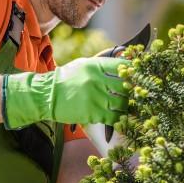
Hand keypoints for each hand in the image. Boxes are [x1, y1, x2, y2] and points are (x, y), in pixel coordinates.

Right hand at [3, 57, 127, 127]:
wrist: (47, 95)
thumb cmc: (68, 79)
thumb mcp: (84, 65)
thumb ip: (103, 65)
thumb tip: (125, 64)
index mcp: (95, 66)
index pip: (122, 66)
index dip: (132, 72)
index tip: (136, 77)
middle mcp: (96, 80)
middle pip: (125, 86)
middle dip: (131, 91)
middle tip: (133, 94)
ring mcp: (94, 97)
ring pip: (122, 103)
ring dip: (125, 106)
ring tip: (123, 106)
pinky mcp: (92, 113)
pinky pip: (113, 117)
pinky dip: (118, 118)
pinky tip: (117, 116)